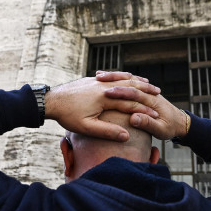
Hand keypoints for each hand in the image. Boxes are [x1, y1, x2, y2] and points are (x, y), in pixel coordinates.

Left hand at [45, 72, 160, 140]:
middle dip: (145, 91)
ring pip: (122, 78)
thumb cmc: (67, 116)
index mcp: (104, 97)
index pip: (129, 103)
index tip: (156, 116)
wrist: (51, 101)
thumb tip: (126, 135)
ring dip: (137, 81)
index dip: (143, 110)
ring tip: (149, 84)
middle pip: (129, 86)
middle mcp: (103, 86)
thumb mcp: (87, 128)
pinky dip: (124, 76)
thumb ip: (107, 131)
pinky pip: (113, 76)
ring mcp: (97, 81)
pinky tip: (128, 77)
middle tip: (159, 94)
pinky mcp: (92, 80)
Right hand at [100, 84, 189, 139]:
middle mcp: (148, 93)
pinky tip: (105, 79)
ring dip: (114, 77)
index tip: (107, 92)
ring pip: (128, 80)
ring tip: (98, 76)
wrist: (181, 123)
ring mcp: (145, 92)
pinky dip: (117, 80)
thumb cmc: (171, 128)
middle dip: (114, 80)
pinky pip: (128, 84)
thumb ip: (148, 124)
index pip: (135, 93)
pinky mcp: (142, 94)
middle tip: (97, 79)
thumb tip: (134, 118)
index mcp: (153, 100)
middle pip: (129, 83)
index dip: (121, 92)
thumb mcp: (162, 130)